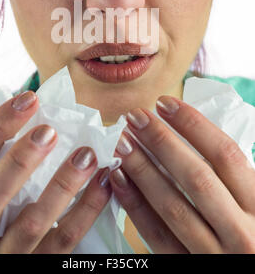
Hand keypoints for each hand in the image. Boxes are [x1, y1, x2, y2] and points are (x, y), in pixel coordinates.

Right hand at [0, 91, 110, 252]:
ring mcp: (3, 258)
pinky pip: (63, 242)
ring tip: (87, 154)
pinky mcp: (35, 270)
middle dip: (19, 160)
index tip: (28, 98)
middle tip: (49, 131)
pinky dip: (86, 211)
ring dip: (62, 185)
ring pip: (31, 223)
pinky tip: (103, 183)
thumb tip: (36, 121)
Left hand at [110, 96, 254, 253]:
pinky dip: (135, 205)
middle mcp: (242, 232)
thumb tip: (192, 131)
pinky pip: (156, 236)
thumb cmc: (252, 233)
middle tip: (136, 117)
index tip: (165, 103)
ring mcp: (213, 255)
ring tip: (123, 142)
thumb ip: (236, 175)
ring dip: (143, 170)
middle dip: (161, 142)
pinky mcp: (186, 269)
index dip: (193, 124)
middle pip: (196, 177)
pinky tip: (119, 179)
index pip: (225, 155)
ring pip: (173, 206)